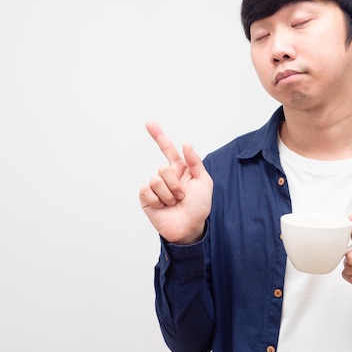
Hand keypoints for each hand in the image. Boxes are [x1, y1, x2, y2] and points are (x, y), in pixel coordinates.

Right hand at [139, 122, 212, 244]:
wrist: (190, 228)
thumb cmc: (199, 206)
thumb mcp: (204, 182)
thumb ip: (195, 162)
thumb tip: (186, 144)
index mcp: (180, 169)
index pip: (167, 149)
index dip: (158, 135)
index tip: (149, 123)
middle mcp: (166, 176)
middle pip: (163, 168)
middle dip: (176, 185)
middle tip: (182, 196)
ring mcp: (155, 187)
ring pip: (156, 180)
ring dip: (169, 194)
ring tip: (174, 203)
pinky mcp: (146, 198)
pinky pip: (147, 190)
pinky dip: (157, 200)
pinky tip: (162, 207)